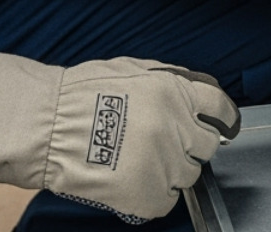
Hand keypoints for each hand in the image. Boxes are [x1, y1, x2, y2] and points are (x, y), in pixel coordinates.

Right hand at [0, 52, 240, 221]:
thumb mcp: (131, 69)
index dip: (224, 117)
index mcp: (175, 92)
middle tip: (166, 144)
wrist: (46, 127)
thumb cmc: (80, 95)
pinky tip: (131, 181)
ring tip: (140, 162)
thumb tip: (194, 92)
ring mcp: (164, 164)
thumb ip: (168, 81)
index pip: (220, 106)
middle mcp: (176, 126)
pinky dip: (152, 195)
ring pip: (189, 175)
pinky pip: (166, 201)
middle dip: (191, 144)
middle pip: (207, 144)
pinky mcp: (148, 196)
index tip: (224, 125)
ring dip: (172, 171)